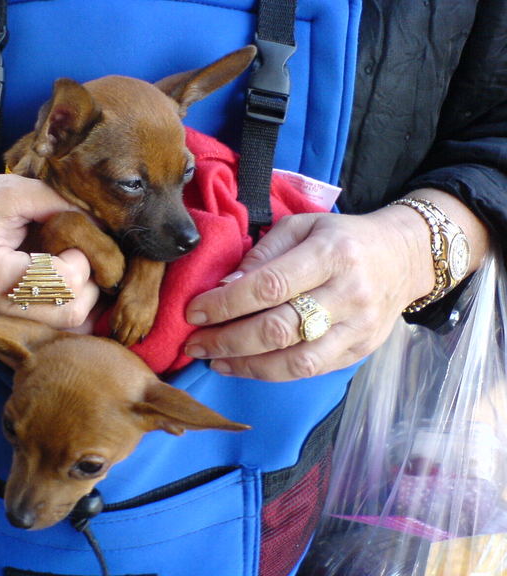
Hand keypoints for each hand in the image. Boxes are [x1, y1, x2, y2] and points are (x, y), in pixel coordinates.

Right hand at [0, 161, 98, 329]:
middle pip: (69, 318)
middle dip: (87, 285)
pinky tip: (61, 292)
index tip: (70, 239)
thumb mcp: (9, 191)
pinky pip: (42, 336)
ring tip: (73, 273)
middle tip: (77, 258)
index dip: (81, 260)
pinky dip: (59, 317)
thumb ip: (59, 204)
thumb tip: (103, 225)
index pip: (63, 284)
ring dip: (78, 305)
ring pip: (61, 335)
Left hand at [182, 207, 438, 380]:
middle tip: (195, 343)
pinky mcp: (359, 351)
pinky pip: (309, 371)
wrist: (404, 257)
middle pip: (279, 329)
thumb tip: (224, 287)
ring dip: (245, 365)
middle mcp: (348, 294)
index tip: (194, 311)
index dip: (226, 303)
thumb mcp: (301, 226)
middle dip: (227, 340)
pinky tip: (243, 365)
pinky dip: (270, 373)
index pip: (270, 286)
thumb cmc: (340, 238)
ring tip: (213, 360)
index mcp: (331, 254)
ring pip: (294, 361)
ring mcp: (358, 328)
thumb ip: (263, 254)